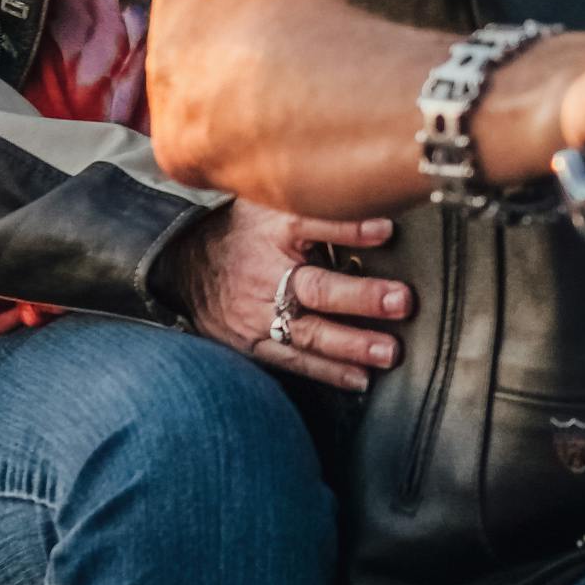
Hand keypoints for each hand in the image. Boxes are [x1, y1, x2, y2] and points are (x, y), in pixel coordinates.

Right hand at [166, 201, 410, 390]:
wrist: (183, 265)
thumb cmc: (243, 231)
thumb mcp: (272, 205)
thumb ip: (319, 209)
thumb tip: (377, 209)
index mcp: (275, 234)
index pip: (314, 225)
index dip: (350, 228)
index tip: (387, 231)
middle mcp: (268, 276)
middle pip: (317, 288)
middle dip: (361, 298)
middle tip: (401, 301)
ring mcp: (258, 316)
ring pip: (308, 333)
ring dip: (351, 345)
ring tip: (387, 352)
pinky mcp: (253, 344)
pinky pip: (294, 361)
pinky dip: (328, 372)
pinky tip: (359, 379)